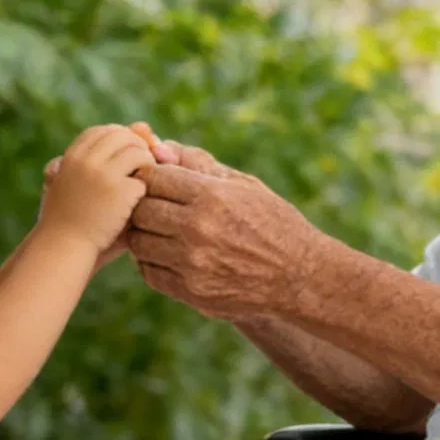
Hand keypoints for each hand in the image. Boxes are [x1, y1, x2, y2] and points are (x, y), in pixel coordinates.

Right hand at [37, 124, 155, 256]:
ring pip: (138, 152)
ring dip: (146, 168)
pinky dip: (145, 192)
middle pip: (125, 136)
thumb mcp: (78, 182)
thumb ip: (108, 156)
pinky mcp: (119, 192)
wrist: (63, 249)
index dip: (119, 143)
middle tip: (139, 175)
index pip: (104, 131)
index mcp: (72, 155)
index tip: (123, 163)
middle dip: (137, 151)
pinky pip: (144, 179)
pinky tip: (138, 207)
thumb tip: (145, 125)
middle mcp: (87, 158)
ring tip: (140, 189)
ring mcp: (103, 174)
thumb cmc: (71, 220)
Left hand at [126, 158, 324, 319]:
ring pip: (139, 243)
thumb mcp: (243, 184)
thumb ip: (198, 164)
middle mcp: (197, 230)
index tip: (159, 183)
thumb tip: (158, 147)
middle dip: (143, 205)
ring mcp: (192, 264)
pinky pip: (150, 274)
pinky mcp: (192, 292)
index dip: (151, 177)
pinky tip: (170, 256)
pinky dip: (152, 263)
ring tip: (163, 232)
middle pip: (139, 210)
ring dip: (145, 236)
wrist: (300, 277)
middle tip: (157, 208)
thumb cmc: (272, 223)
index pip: (152, 177)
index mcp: (210, 196)